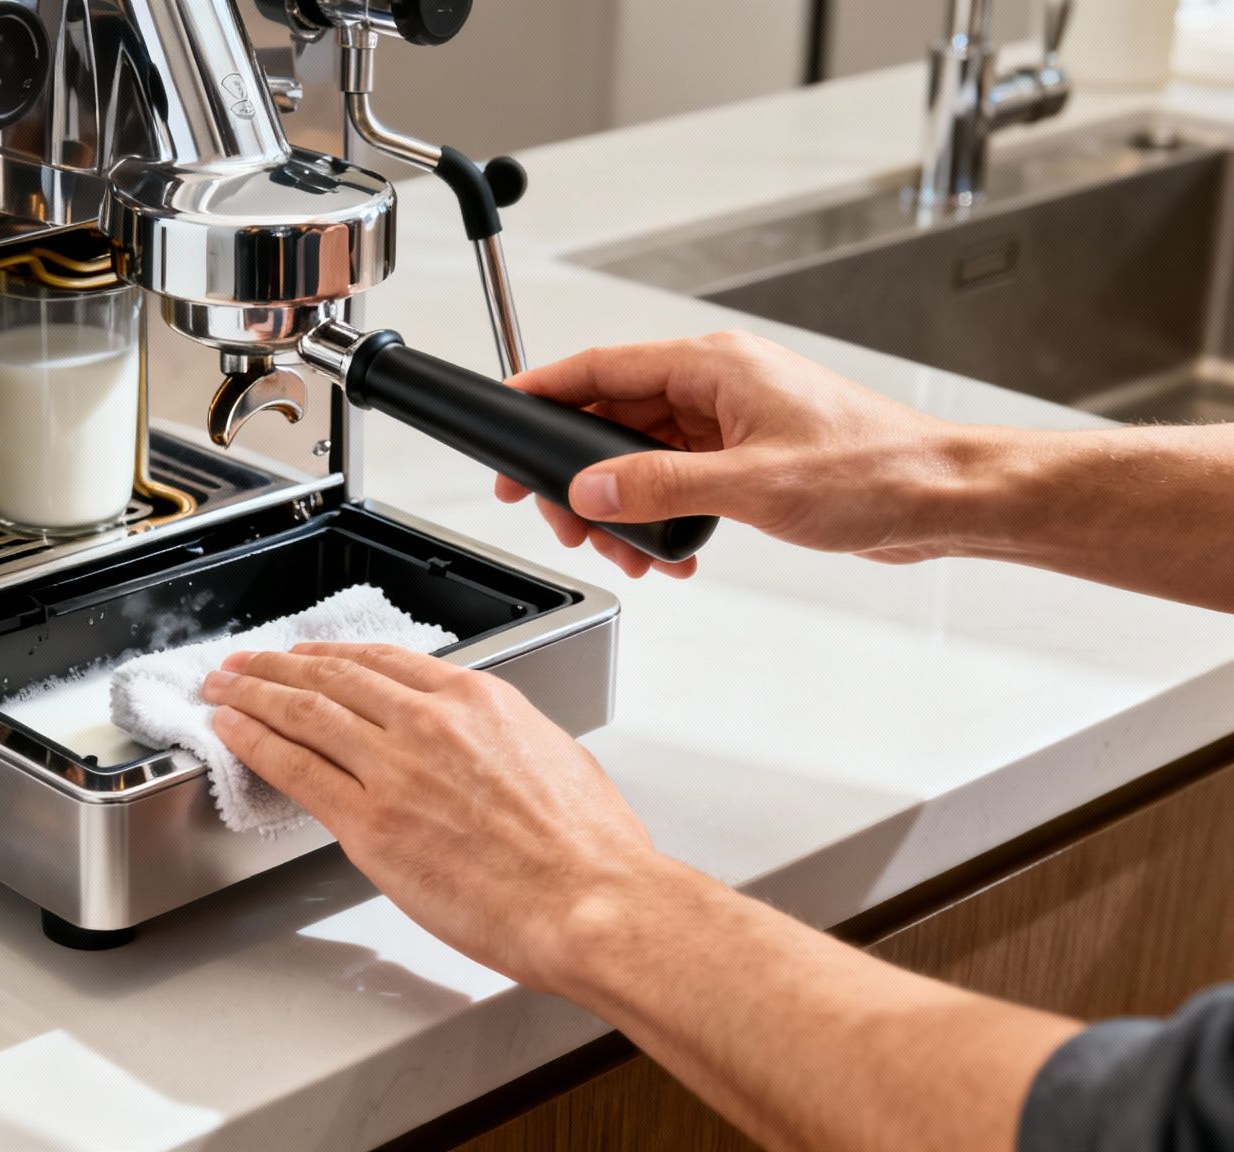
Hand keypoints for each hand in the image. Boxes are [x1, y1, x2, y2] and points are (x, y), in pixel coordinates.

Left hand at [199, 643, 664, 992]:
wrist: (590, 902)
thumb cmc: (588, 850)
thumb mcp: (554, 757)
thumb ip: (504, 741)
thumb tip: (487, 750)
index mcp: (477, 700)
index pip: (386, 661)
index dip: (335, 655)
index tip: (310, 655)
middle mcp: (429, 723)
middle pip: (333, 678)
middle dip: (279, 665)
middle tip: (245, 662)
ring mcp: (394, 770)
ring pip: (304, 712)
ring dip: (252, 694)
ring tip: (223, 687)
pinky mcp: (370, 823)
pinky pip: (295, 769)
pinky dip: (254, 743)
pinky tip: (231, 733)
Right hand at [498, 330, 979, 577]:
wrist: (944, 500)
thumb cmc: (877, 472)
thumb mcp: (752, 484)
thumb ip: (660, 486)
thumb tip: (592, 487)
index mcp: (715, 368)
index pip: (602, 366)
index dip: (544, 390)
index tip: (504, 413)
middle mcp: (719, 387)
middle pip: (613, 416)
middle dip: (579, 472)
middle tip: (559, 517)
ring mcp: (733, 422)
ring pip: (642, 455)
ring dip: (624, 504)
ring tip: (622, 550)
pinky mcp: (749, 457)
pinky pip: (677, 480)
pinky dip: (662, 517)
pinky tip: (671, 555)